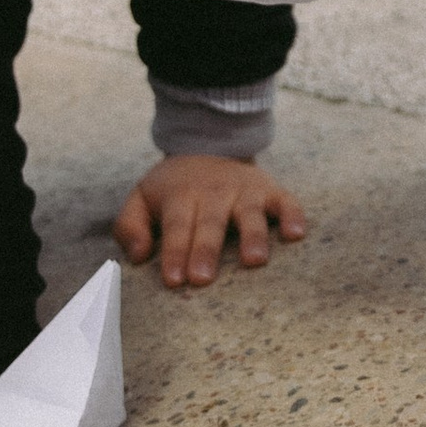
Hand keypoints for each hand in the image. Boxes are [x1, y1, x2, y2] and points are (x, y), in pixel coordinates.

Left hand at [115, 152, 308, 288]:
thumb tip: (138, 255)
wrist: (209, 146)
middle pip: (210, 223)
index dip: (175, 252)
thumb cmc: (174, 188)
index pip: (177, 226)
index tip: (173, 280)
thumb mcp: (141, 198)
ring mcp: (246, 190)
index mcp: (182, 195)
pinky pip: (286, 202)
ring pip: (249, 213)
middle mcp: (215, 191)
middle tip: (202, 279)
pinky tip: (296, 234)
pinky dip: (292, 216)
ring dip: (252, 236)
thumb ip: (129, 226)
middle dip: (206, 250)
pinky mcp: (271, 190)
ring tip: (254, 260)